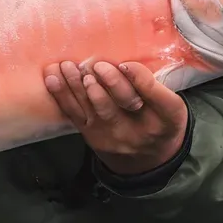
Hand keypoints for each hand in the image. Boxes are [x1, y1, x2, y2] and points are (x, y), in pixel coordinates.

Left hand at [44, 60, 188, 175]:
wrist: (147, 159)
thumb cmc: (159, 120)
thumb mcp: (170, 104)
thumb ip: (152, 84)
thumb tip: (123, 62)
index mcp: (166, 117)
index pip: (155, 96)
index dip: (139, 80)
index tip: (125, 65)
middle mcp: (139, 130)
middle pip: (121, 105)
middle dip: (108, 84)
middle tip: (97, 66)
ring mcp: (111, 135)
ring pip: (93, 108)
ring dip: (78, 84)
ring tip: (69, 66)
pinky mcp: (91, 135)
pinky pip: (74, 114)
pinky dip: (62, 94)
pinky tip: (53, 77)